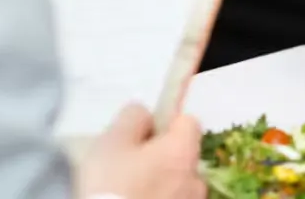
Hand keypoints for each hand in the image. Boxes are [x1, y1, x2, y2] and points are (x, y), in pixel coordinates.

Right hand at [78, 104, 204, 198]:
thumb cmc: (109, 188)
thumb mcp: (111, 142)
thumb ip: (133, 118)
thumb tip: (144, 114)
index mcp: (183, 150)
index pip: (189, 122)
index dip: (166, 125)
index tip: (144, 136)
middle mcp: (196, 179)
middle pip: (184, 157)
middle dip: (163, 160)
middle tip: (132, 169)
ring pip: (179, 187)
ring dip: (163, 188)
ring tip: (131, 194)